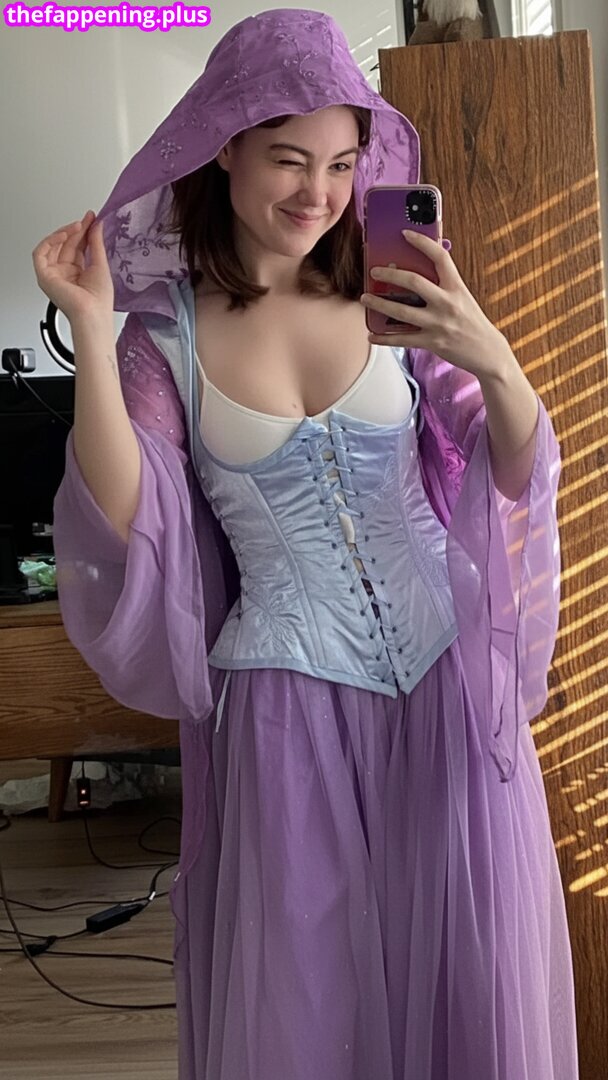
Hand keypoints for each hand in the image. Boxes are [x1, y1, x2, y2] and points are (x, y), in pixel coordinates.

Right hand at [32, 211, 113, 325]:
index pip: (77, 246)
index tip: (92, 218)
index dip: (83, 231)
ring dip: (64, 233)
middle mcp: (64, 273)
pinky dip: (50, 241)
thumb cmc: (99, 300)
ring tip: (78, 226)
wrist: (93, 314)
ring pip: (52, 246)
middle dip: (76, 229)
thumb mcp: (100, 264)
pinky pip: (40, 253)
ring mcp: (53, 274)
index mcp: (77, 273)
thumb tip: (96, 224)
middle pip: (65, 245)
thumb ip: (96, 242)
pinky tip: (64, 235)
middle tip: (87, 219)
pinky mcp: (44, 276)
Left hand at [360, 229, 510, 379]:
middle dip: (390, 274)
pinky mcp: (432, 342)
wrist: (487, 351)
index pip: (440, 257)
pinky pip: (402, 340)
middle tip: (374, 271)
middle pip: (414, 282)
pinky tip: (371, 335)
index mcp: (456, 287)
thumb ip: (444, 285)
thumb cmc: (471, 321)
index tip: (405, 233)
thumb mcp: (462, 297)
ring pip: (401, 312)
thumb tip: (417, 273)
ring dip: (379, 304)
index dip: (422, 242)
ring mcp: (438, 323)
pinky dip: (384, 338)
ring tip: (365, 298)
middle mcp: (447, 303)